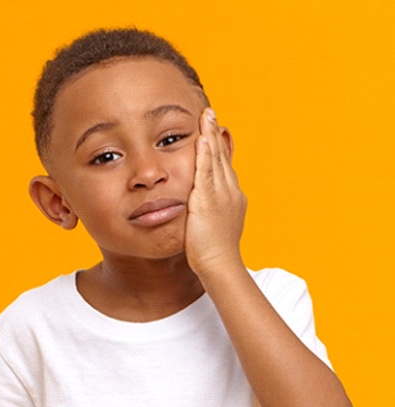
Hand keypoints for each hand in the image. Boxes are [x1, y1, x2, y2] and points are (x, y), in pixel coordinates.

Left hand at [185, 108, 246, 277]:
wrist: (220, 265)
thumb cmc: (216, 251)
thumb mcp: (217, 224)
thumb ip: (212, 210)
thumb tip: (206, 206)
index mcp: (232, 196)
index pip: (224, 166)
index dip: (218, 147)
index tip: (212, 131)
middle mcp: (230, 191)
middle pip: (222, 157)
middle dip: (215, 134)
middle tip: (210, 114)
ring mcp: (221, 194)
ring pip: (216, 159)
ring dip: (211, 136)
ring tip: (207, 116)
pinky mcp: (209, 200)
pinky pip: (207, 171)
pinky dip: (206, 154)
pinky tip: (202, 138)